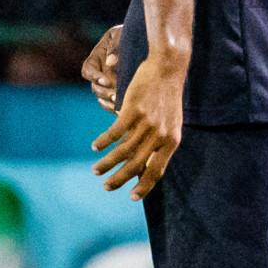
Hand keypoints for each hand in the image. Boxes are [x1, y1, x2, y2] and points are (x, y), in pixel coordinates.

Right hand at [81, 25, 121, 111]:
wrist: (142, 38)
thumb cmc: (129, 32)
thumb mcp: (121, 34)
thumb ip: (115, 46)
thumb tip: (110, 62)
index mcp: (97, 57)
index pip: (88, 70)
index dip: (94, 77)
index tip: (106, 81)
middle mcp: (100, 71)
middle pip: (95, 86)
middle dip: (104, 92)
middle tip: (116, 95)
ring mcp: (108, 81)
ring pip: (102, 96)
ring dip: (110, 101)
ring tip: (120, 104)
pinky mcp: (118, 89)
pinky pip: (111, 102)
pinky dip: (115, 106)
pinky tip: (122, 109)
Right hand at [91, 54, 183, 198]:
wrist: (167, 69)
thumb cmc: (167, 98)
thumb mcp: (171, 124)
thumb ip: (159, 145)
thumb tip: (145, 167)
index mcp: (172, 141)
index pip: (157, 171)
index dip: (144, 186)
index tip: (132, 198)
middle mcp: (160, 134)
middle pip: (136, 164)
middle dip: (119, 179)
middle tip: (106, 187)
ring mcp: (147, 122)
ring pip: (123, 151)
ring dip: (107, 163)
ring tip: (96, 170)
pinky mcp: (133, 109)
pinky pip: (115, 132)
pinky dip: (103, 142)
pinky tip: (95, 147)